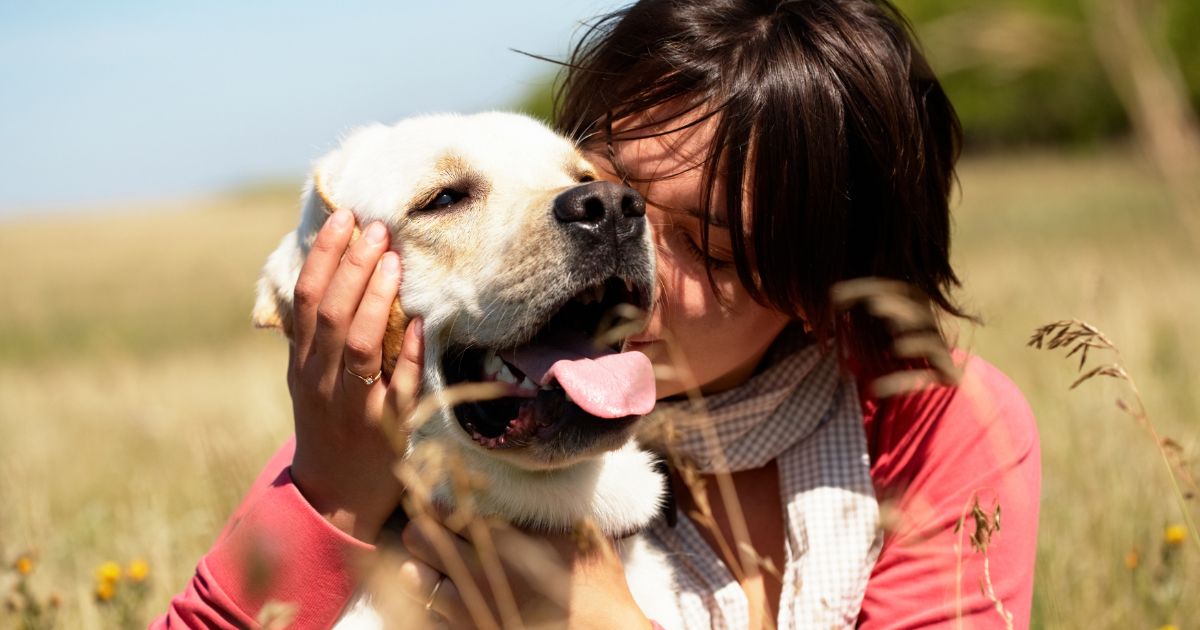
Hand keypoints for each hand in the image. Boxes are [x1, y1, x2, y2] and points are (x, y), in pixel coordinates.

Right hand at [287, 208, 423, 541]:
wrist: (334, 495)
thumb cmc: (328, 422)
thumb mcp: (311, 376)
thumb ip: (319, 332)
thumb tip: (337, 268)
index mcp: (302, 362)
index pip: (306, 299)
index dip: (324, 257)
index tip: (343, 219)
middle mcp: (322, 380)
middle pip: (333, 315)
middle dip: (354, 267)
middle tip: (377, 229)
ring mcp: (353, 405)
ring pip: (360, 346)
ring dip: (378, 301)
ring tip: (394, 262)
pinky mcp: (387, 428)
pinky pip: (398, 388)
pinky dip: (408, 356)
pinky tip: (421, 326)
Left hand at [394, 512, 650, 629]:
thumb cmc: (598, 589)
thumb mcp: (583, 536)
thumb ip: (553, 509)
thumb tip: (542, 475)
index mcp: (505, 539)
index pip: (445, 507)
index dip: (436, 499)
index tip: (442, 496)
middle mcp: (479, 571)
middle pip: (418, 537)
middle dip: (422, 529)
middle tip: (434, 527)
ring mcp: (469, 607)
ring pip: (414, 577)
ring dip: (420, 566)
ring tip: (434, 563)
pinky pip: (428, 613)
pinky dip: (431, 601)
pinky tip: (449, 596)